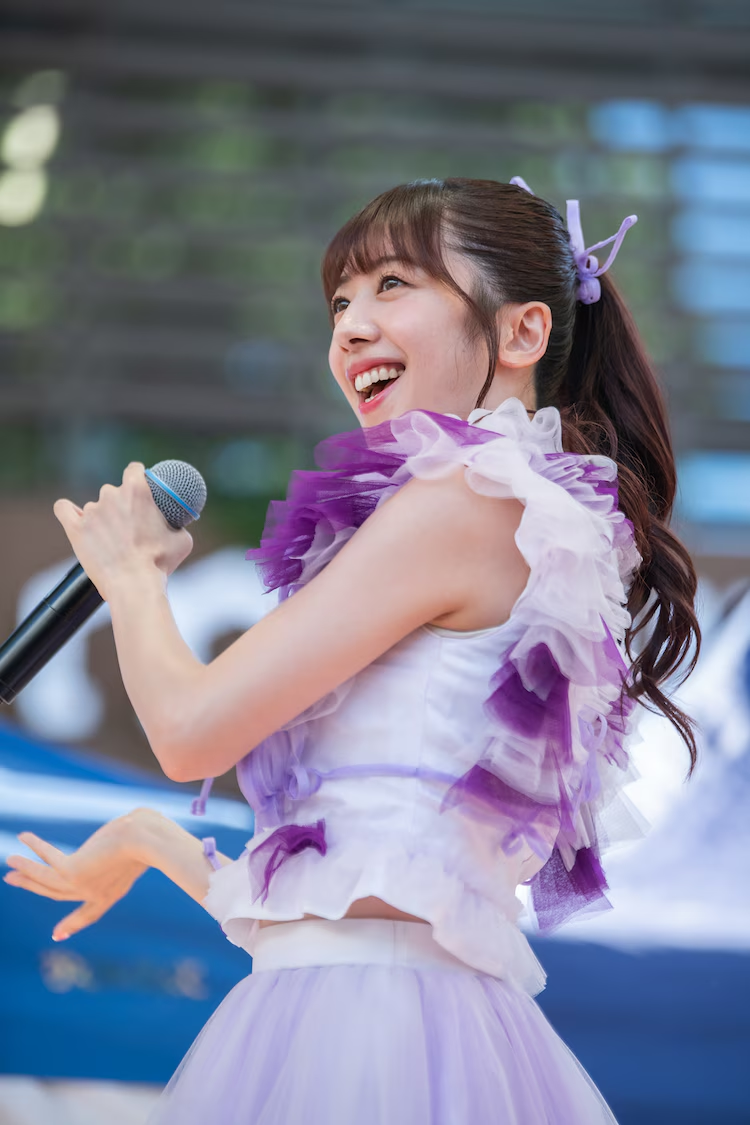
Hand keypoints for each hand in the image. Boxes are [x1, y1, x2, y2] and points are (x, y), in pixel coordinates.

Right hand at [3, 817, 148, 940]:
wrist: (147, 838)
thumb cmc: (150, 833)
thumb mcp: (138, 843)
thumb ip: (132, 839)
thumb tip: (133, 820)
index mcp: (113, 892)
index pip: (89, 914)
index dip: (72, 924)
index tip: (57, 935)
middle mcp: (95, 893)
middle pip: (56, 893)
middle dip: (33, 887)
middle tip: (12, 880)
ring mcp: (82, 886)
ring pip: (45, 882)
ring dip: (25, 873)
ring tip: (8, 866)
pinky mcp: (72, 872)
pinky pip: (45, 861)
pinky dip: (32, 850)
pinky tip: (21, 840)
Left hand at [53, 462, 193, 599]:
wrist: (134, 584)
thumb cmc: (160, 563)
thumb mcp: (183, 540)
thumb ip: (177, 524)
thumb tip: (178, 525)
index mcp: (137, 491)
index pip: (134, 469)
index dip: (138, 477)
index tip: (140, 488)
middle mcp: (111, 495)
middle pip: (114, 492)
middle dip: (122, 506)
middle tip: (131, 527)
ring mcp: (91, 511)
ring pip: (95, 508)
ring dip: (102, 519)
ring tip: (111, 541)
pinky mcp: (75, 529)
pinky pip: (64, 509)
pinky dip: (69, 511)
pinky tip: (74, 517)